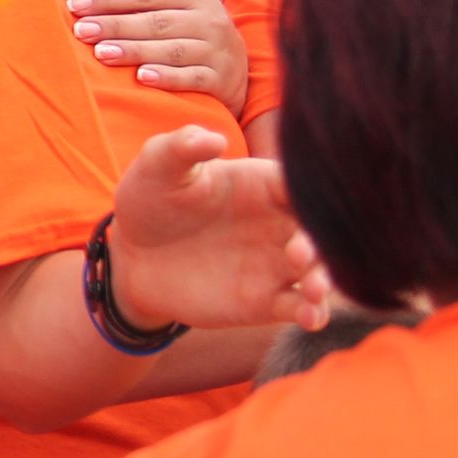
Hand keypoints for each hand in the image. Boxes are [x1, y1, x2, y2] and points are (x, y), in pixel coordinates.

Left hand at [68, 0, 248, 109]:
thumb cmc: (189, 26)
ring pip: (171, 49)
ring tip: (101, 54)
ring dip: (135, 51)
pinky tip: (142, 78)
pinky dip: (167, 78)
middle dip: (115, 25)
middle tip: (81, 31)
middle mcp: (208, 17)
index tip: (75, 5)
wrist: (238, 66)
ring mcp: (217, 49)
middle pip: (155, 21)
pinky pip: (192, 78)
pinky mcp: (221, 78)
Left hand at [108, 127, 328, 332]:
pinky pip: (300, 307)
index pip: (304, 183)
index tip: (314, 202)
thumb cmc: (151, 198)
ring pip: (318, 270)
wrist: (133, 254)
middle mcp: (281, 223)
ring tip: (314, 290)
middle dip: (323, 241)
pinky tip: (309, 318)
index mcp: (265, 184)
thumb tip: (213, 139)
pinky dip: (312, 313)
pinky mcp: (266, 301)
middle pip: (321, 230)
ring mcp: (277, 263)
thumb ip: (183, 146)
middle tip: (298, 253)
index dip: (315, 191)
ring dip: (324, 280)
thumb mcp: (159, 165)